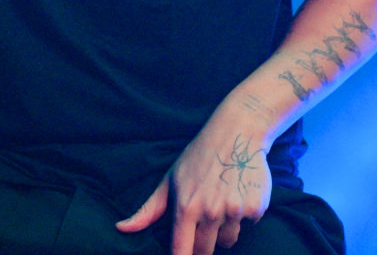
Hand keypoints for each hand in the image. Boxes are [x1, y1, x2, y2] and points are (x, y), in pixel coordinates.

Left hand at [116, 130, 270, 253]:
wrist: (237, 133)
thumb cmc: (198, 156)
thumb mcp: (170, 179)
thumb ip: (148, 210)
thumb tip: (121, 228)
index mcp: (186, 207)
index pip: (181, 251)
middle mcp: (210, 211)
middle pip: (206, 251)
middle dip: (202, 243)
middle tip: (202, 219)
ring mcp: (234, 210)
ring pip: (228, 240)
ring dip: (223, 229)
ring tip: (220, 201)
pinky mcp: (256, 208)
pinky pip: (248, 226)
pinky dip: (243, 216)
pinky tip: (237, 193)